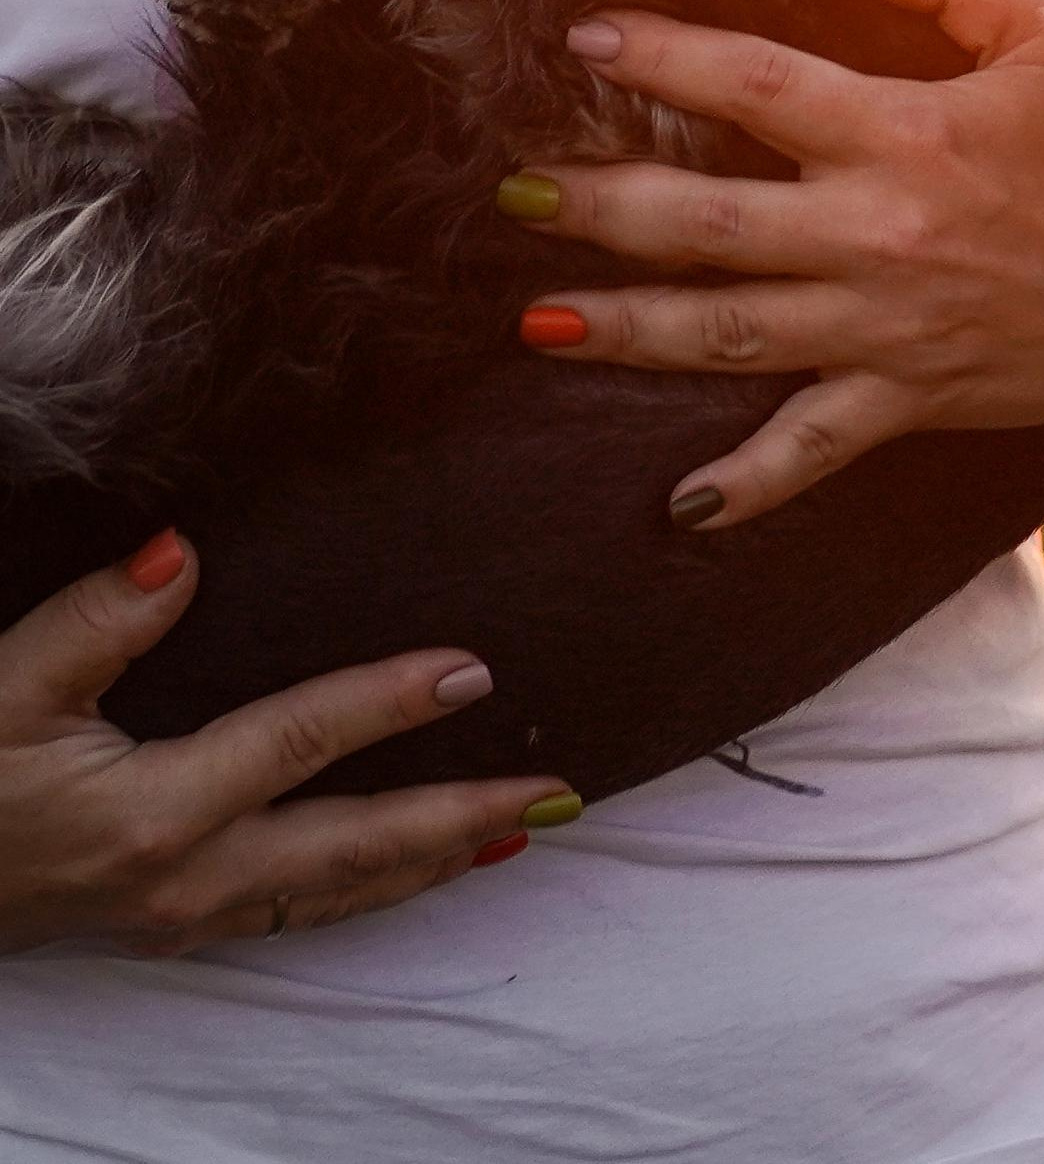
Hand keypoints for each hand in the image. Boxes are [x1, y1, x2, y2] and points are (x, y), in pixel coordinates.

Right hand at [0, 532, 574, 955]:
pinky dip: (372, 889)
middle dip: (459, 817)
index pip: (297, 744)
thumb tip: (184, 555)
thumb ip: (97, 618)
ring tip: (520, 829)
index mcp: (155, 813)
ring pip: (337, 892)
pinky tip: (413, 868)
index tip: (471, 667)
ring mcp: (185, 913)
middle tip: (554, 791)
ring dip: (431, 860)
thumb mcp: (5, 687)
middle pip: (352, 848)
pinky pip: (301, 909)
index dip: (386, 702)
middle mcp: (188, 877)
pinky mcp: (175, 923)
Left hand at [510, 0, 1043, 528]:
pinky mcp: (914, 397)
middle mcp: (879, 232)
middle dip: (602, 207)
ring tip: (536, 322)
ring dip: (628, 330)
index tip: (584, 38)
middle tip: (515, 191)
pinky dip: (747, 484)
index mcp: (907, 131)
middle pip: (710, 219)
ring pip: (731, 332)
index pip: (758, 83)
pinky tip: (678, 508)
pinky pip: (816, 449)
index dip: (665, 56)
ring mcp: (889, 325)